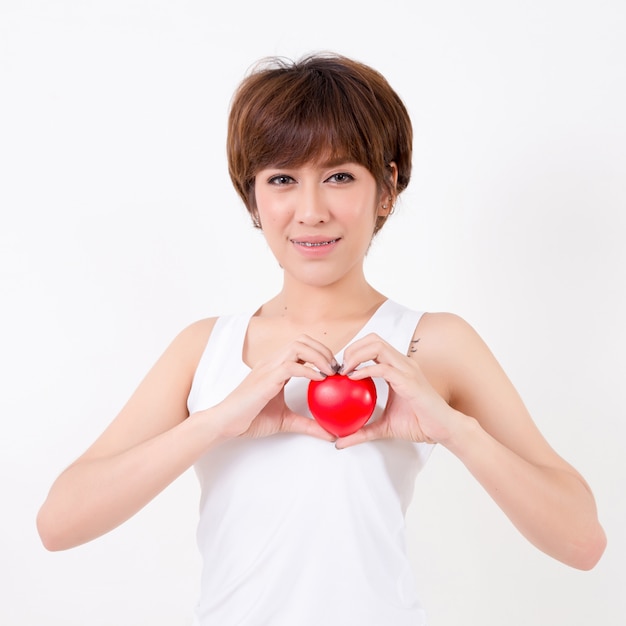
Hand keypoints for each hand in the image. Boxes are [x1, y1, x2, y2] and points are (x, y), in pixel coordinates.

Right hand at [209, 335, 337, 441]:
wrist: (226, 423)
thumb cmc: (250, 419)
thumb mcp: (286, 420)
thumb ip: (307, 424)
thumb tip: (330, 435)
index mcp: (275, 366)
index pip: (301, 346)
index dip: (320, 352)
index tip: (333, 369)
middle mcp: (272, 361)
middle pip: (302, 340)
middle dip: (323, 350)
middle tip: (335, 368)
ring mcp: (268, 367)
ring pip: (298, 346)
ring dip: (319, 356)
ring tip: (330, 371)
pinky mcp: (267, 378)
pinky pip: (291, 365)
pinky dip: (309, 370)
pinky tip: (319, 379)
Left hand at [335, 333, 462, 447]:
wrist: (443, 430)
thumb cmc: (419, 424)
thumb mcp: (383, 426)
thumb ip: (361, 431)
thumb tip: (339, 443)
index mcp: (398, 367)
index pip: (372, 346)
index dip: (353, 352)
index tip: (340, 370)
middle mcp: (403, 363)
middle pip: (372, 339)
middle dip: (352, 348)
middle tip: (340, 368)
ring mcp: (407, 369)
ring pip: (377, 346)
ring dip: (356, 354)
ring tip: (344, 371)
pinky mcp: (409, 380)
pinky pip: (383, 368)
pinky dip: (366, 369)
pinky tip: (354, 378)